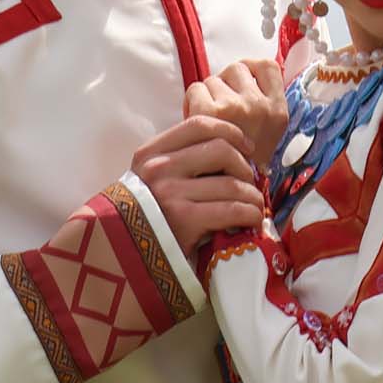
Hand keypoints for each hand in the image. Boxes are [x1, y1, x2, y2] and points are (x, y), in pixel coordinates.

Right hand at [132, 113, 263, 257]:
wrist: (127, 257)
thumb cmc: (147, 217)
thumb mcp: (151, 179)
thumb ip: (180, 160)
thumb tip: (233, 151)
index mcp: (150, 153)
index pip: (199, 125)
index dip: (231, 132)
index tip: (246, 148)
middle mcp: (158, 169)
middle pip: (221, 150)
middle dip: (244, 167)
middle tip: (248, 182)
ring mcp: (170, 194)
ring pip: (232, 183)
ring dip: (253, 196)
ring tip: (255, 205)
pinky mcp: (184, 220)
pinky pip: (233, 210)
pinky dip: (251, 214)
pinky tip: (252, 220)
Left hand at [196, 59, 286, 170]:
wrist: (227, 195)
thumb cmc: (242, 165)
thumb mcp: (266, 135)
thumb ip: (261, 107)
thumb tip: (246, 79)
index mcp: (278, 110)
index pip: (267, 67)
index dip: (251, 69)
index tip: (242, 81)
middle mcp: (260, 106)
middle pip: (236, 69)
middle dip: (224, 84)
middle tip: (220, 109)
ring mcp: (237, 107)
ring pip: (213, 79)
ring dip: (207, 94)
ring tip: (208, 119)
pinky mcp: (212, 112)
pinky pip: (196, 90)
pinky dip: (191, 102)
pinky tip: (194, 121)